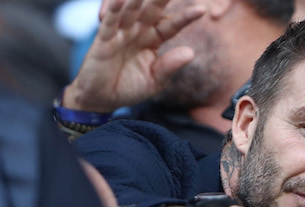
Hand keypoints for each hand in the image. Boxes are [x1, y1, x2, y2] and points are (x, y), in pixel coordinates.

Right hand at [63, 0, 205, 111]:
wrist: (103, 99)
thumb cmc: (130, 87)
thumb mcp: (155, 81)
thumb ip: (169, 67)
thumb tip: (190, 53)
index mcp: (153, 40)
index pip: (171, 25)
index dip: (185, 17)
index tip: (201, 10)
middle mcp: (138, 32)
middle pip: (152, 10)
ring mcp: (120, 33)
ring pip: (131, 10)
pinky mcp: (103, 40)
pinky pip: (110, 22)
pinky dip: (114, 10)